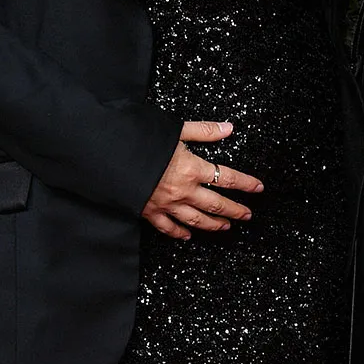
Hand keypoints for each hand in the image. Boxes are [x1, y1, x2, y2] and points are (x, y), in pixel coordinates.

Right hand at [142, 120, 262, 240]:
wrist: (106, 155)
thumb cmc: (140, 139)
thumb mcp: (174, 129)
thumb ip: (203, 131)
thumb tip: (228, 128)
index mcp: (192, 168)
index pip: (227, 178)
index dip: (246, 183)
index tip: (258, 188)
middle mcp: (183, 190)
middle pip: (216, 204)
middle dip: (234, 210)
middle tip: (247, 215)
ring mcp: (166, 204)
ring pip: (196, 219)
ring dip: (213, 224)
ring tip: (225, 226)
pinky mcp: (149, 211)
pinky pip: (168, 227)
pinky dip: (179, 232)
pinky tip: (187, 235)